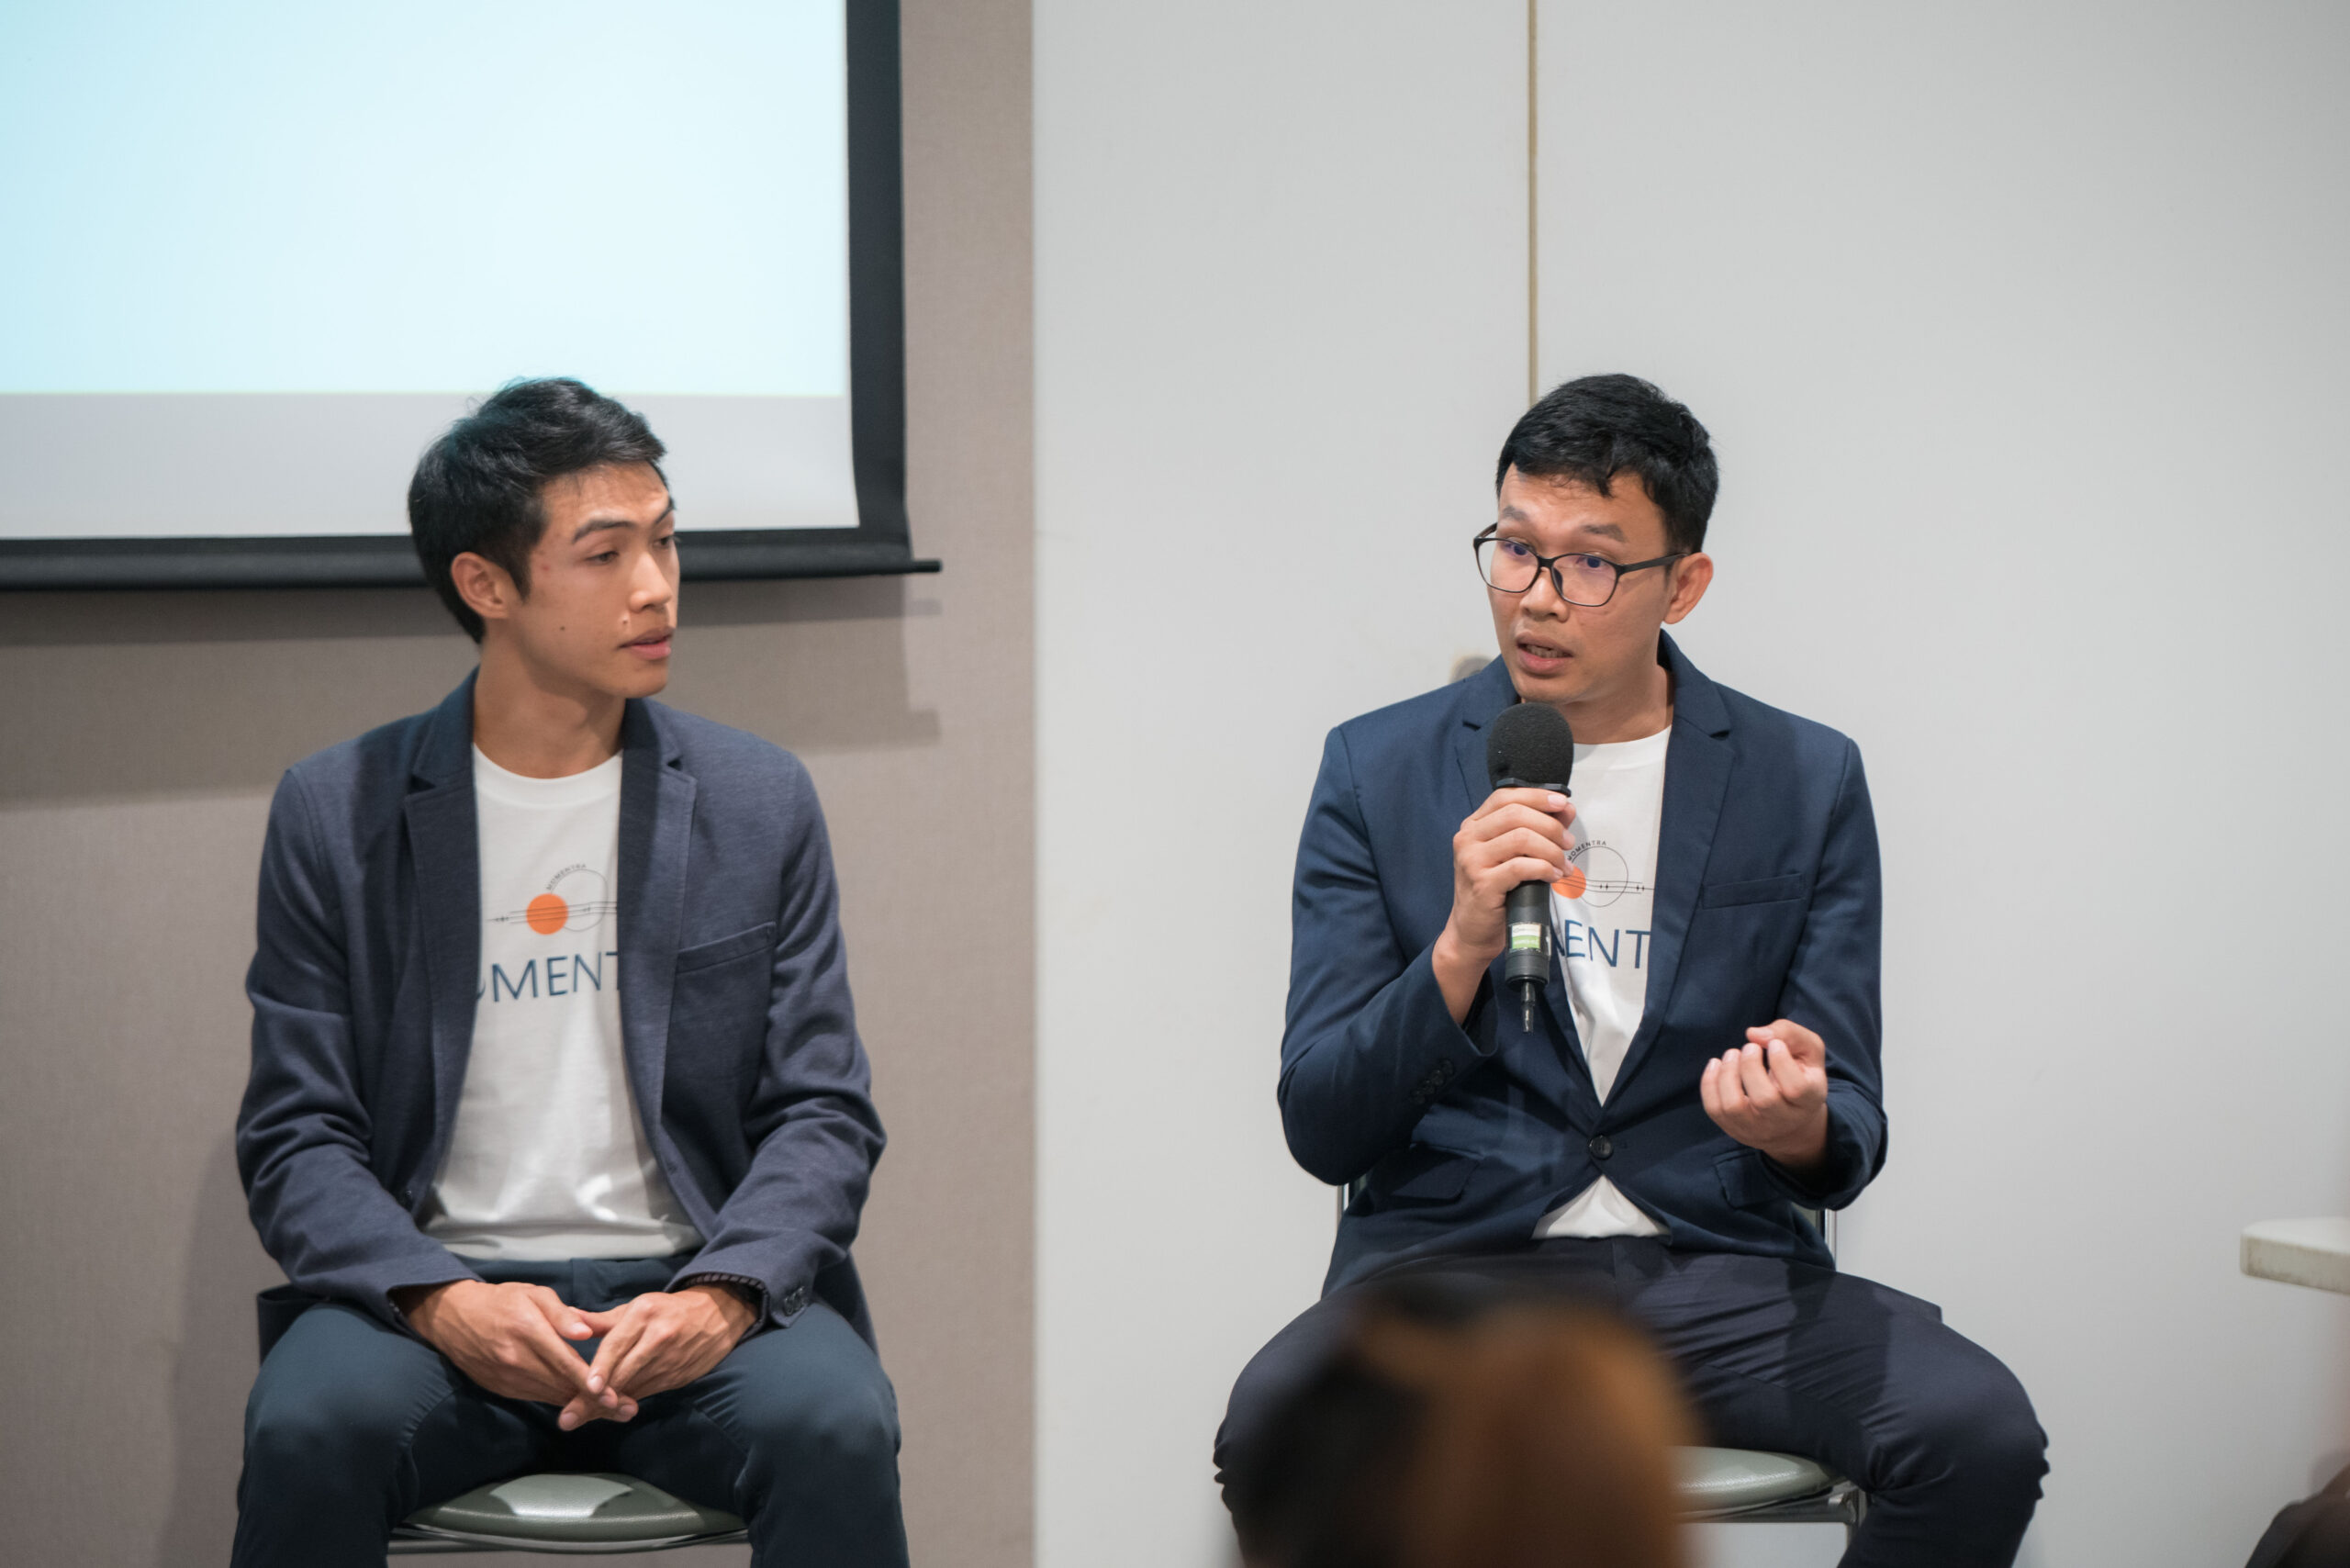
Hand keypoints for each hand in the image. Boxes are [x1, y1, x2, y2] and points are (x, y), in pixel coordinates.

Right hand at [395, 1279, 629, 1421]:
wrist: (454, 1318)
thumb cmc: (502, 1300)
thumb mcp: (534, 1294)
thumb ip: (562, 1313)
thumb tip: (587, 1332)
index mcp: (529, 1332)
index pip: (567, 1364)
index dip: (593, 1383)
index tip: (617, 1396)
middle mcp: (517, 1360)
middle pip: (563, 1387)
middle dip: (597, 1401)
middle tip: (629, 1410)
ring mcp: (507, 1378)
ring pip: (552, 1397)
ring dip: (582, 1407)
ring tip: (614, 1413)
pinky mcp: (502, 1388)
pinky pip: (537, 1398)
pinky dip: (561, 1402)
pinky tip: (582, 1406)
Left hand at [564, 1284, 757, 1429]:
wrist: (719, 1315)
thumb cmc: (669, 1310)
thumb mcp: (638, 1306)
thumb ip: (602, 1319)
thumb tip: (569, 1318)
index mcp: (644, 1314)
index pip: (617, 1344)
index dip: (601, 1368)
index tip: (586, 1386)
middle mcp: (658, 1338)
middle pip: (621, 1373)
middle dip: (593, 1399)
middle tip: (568, 1418)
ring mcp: (670, 1360)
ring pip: (632, 1388)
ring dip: (605, 1406)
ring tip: (579, 1419)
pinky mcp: (677, 1378)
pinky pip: (646, 1394)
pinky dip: (625, 1404)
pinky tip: (606, 1413)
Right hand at [1432, 787, 1575, 1022]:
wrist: (1472, 932)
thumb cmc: (1496, 893)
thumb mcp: (1512, 856)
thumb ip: (1536, 830)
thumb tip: (1566, 809)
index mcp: (1473, 826)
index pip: (1504, 797)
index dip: (1536, 796)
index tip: (1563, 804)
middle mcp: (1467, 839)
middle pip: (1516, 814)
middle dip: (1550, 825)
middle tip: (1568, 842)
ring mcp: (1472, 861)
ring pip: (1521, 838)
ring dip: (1551, 850)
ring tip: (1563, 865)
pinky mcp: (1482, 884)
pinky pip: (1521, 867)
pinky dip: (1544, 868)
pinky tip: (1553, 876)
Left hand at [1700, 1020, 1830, 1176]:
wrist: (1791, 1120)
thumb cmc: (1800, 1074)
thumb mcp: (1808, 1050)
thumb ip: (1789, 1034)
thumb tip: (1753, 1034)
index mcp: (1809, 1101)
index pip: (1796, 1088)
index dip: (1781, 1062)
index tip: (1774, 1044)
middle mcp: (1784, 1121)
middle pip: (1764, 1099)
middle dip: (1750, 1065)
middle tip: (1750, 1047)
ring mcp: (1757, 1128)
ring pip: (1733, 1106)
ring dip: (1727, 1073)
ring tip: (1732, 1053)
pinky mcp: (1734, 1129)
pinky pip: (1714, 1109)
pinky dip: (1709, 1082)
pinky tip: (1716, 1064)